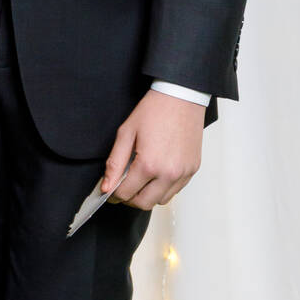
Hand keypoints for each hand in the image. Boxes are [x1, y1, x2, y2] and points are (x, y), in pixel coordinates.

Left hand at [100, 88, 204, 210]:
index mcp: (149, 164)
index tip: (110, 191)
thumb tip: (106, 186)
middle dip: (130, 198)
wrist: (181, 97)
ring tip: (141, 178)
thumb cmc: (154, 111)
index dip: (114, 194)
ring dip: (148, 195)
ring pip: (161, 200)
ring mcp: (183, 173)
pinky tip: (157, 173)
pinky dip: (164, 188)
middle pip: (144, 203)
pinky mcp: (193, 170)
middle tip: (123, 187)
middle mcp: (168, 173)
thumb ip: (114, 163)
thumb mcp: (126, 133)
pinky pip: (176, 190)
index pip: (126, 193)